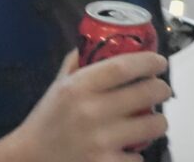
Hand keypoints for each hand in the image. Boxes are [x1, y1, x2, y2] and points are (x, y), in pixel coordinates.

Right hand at [0, 50, 170, 161]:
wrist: (32, 156)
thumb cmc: (47, 118)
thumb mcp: (58, 85)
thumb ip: (77, 63)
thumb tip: (100, 42)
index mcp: (78, 87)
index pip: (122, 67)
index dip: (147, 61)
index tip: (159, 61)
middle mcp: (91, 111)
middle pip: (145, 93)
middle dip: (161, 89)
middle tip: (161, 88)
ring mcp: (101, 141)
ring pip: (152, 126)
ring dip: (158, 120)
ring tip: (152, 118)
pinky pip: (140, 156)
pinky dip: (138, 152)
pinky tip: (130, 146)